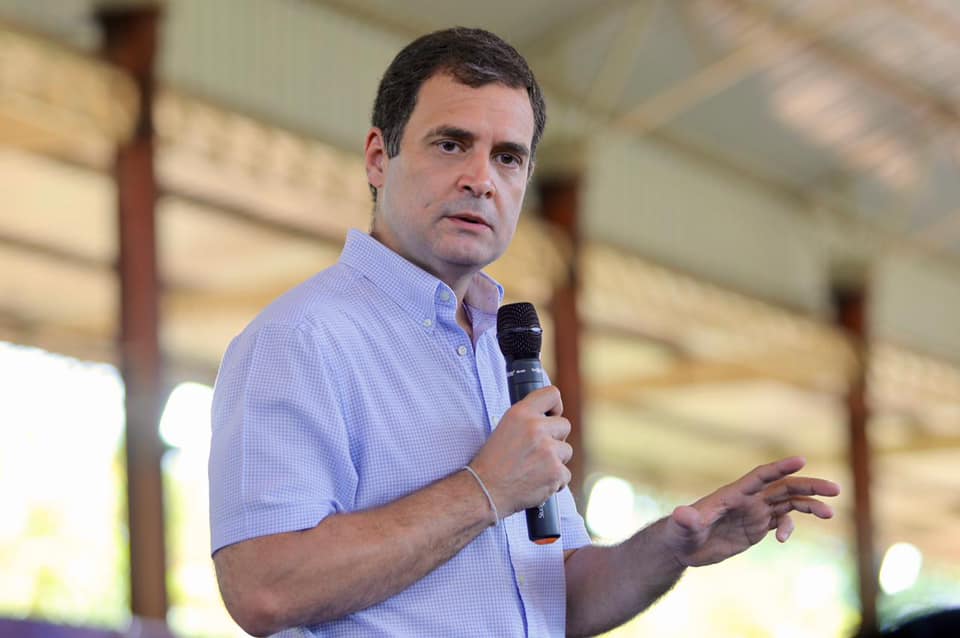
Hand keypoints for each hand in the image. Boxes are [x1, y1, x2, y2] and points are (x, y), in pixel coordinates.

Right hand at [469, 386, 572, 516]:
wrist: (485, 490)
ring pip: (567, 451)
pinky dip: (555, 480)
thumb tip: (550, 417)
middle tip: (538, 450)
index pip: (552, 394)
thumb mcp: (504, 428)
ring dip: (555, 460)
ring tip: (534, 468)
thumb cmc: (492, 462)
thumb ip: (527, 419)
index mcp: (521, 413)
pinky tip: (537, 481)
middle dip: (555, 438)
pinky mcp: (556, 472)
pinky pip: (566, 474)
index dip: (555, 406)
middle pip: (564, 425)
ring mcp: (548, 450)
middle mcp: (536, 428)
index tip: (552, 416)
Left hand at [662, 457, 839, 567]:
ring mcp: (754, 512)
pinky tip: (782, 540)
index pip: (761, 476)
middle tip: (836, 489)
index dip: (780, 468)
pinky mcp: (756, 526)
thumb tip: (682, 514)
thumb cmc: (680, 533)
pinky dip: (788, 528)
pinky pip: (781, 521)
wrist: (682, 546)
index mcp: (733, 494)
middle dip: (810, 486)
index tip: (801, 460)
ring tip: (830, 513)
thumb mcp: (682, 528)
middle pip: (784, 487)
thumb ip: (686, 521)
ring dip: (810, 505)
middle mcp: (748, 499)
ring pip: (789, 502)